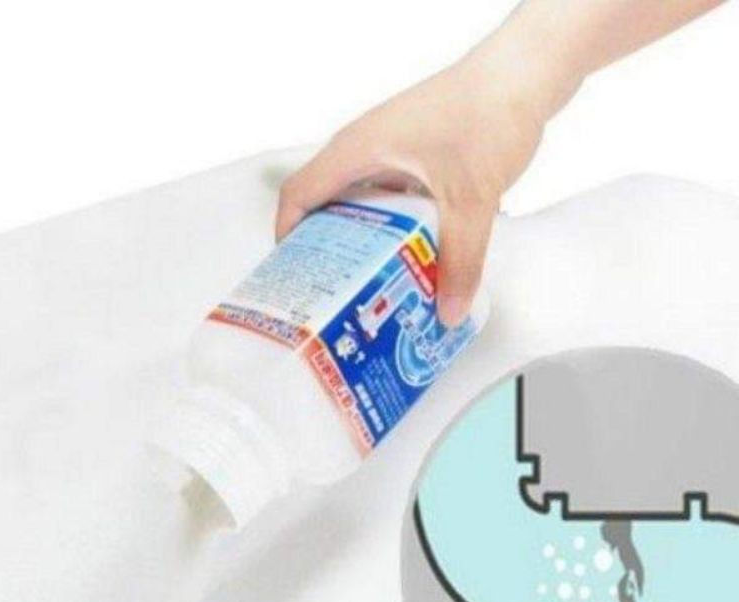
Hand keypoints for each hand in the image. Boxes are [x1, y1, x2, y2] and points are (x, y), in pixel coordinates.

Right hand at [276, 43, 559, 325]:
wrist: (526, 74)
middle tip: (335, 293)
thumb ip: (461, 259)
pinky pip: (390, 197)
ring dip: (363, 241)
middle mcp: (365, 149)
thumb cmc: (487, 114)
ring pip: (361, 202)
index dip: (287, 238)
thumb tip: (448, 313)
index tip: (296, 278)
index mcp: (357, 150)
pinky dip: (393, 228)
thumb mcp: (470, 198)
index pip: (298, 195)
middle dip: (326, 250)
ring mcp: (389, 150)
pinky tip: (413, 256)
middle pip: (325, 204)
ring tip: (372, 283)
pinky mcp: (414, 155)